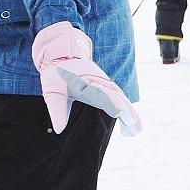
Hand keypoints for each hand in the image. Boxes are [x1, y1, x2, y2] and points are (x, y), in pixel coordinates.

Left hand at [32, 20, 141, 136]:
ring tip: (137, 131)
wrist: (64, 57)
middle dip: (126, 111)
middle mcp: (99, 82)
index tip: (118, 113)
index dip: (110, 102)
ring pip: (122, 99)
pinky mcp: (109, 88)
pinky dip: (129, 111)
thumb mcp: (52, 92)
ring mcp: (106, 84)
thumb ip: (57, 110)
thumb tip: (59, 130)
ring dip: (131, 114)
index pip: (100, 93)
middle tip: (133, 128)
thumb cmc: (56, 78)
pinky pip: (121, 100)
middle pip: (116, 97)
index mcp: (84, 83)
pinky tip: (134, 126)